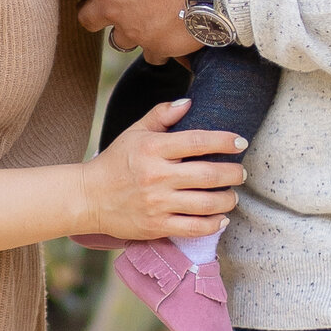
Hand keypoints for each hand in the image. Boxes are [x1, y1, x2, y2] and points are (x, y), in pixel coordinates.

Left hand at [57, 0, 201, 57]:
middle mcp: (111, 10)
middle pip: (86, 18)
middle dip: (89, 8)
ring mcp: (135, 32)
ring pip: (118, 39)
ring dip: (122, 28)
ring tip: (134, 18)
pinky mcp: (158, 46)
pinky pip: (151, 53)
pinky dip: (153, 44)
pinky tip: (162, 33)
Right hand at [85, 100, 247, 240]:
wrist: (88, 197)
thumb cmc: (116, 161)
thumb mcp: (135, 132)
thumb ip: (162, 115)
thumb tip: (190, 102)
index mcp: (153, 148)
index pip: (197, 141)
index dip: (224, 141)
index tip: (240, 142)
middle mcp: (157, 176)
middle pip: (208, 175)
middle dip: (233, 174)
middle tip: (241, 173)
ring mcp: (157, 203)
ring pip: (206, 204)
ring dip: (227, 200)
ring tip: (232, 196)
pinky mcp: (156, 226)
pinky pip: (193, 228)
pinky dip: (213, 224)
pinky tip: (221, 219)